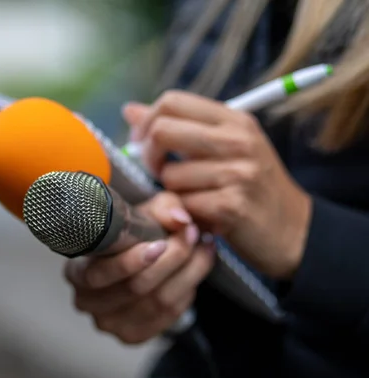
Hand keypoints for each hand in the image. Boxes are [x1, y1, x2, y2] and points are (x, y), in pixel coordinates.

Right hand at [64, 192, 213, 344]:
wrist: (135, 261)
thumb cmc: (131, 236)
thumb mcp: (144, 212)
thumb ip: (162, 208)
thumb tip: (180, 219)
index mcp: (77, 272)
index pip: (99, 274)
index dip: (130, 262)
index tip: (160, 243)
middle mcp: (87, 302)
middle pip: (135, 288)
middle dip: (171, 260)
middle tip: (192, 235)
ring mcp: (109, 323)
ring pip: (157, 302)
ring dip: (187, 273)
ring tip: (203, 248)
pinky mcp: (131, 335)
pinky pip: (168, 316)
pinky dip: (187, 291)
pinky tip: (194, 271)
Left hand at [123, 91, 311, 278]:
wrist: (294, 230)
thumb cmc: (251, 187)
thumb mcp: (223, 147)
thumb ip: (178, 127)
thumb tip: (130, 111)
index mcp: (234, 119)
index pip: (173, 101)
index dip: (148, 122)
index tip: (143, 141)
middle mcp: (237, 140)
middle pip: (163, 131)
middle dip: (149, 155)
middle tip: (159, 171)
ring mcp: (237, 172)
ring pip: (169, 175)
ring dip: (172, 191)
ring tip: (194, 196)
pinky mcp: (231, 206)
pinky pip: (181, 204)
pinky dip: (185, 213)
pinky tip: (203, 214)